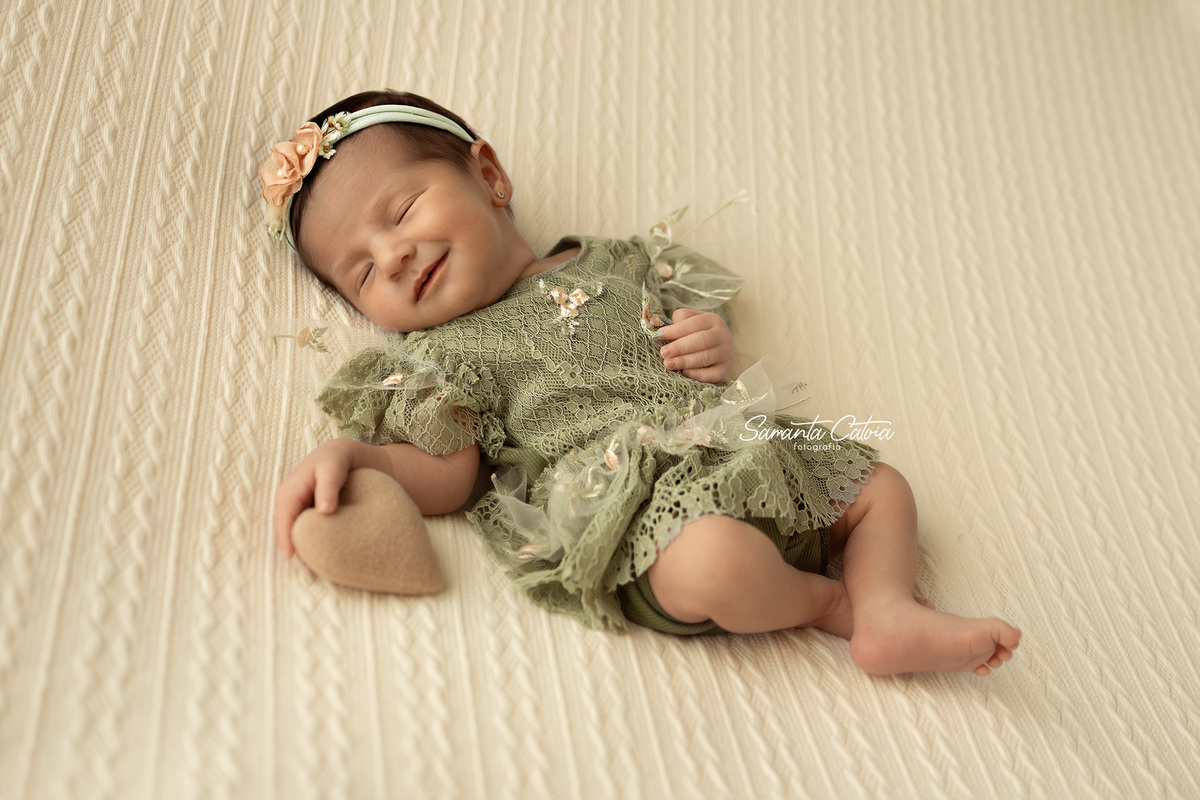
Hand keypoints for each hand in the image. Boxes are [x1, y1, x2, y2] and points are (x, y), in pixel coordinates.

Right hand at [273, 438, 359, 558]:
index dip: (287, 538)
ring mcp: (295, 513)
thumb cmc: (336, 460)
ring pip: (295, 535)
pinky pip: (304, 534)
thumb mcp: (333, 466)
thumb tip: (325, 511)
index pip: (285, 519)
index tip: (293, 557)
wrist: (342, 455)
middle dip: (294, 549)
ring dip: (302, 550)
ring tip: (315, 569)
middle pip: (287, 532)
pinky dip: (310, 544)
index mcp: (289, 493)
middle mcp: (288, 505)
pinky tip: (322, 557)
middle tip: (308, 572)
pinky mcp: (305, 518)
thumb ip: (328, 486)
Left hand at [657, 308, 734, 382]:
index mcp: (712, 320)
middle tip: (663, 353)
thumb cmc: (698, 332)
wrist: (719, 346)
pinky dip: (698, 374)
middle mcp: (722, 335)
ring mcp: (725, 353)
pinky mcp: (725, 369)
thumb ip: (679, 321)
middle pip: (700, 341)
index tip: (660, 335)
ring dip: (685, 361)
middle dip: (680, 347)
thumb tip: (663, 331)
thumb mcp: (691, 320)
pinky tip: (684, 373)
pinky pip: (712, 374)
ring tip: (668, 364)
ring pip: (705, 358)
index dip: (676, 330)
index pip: (693, 324)